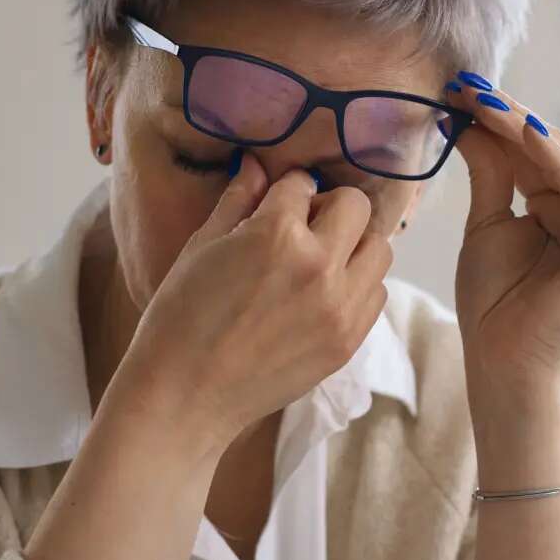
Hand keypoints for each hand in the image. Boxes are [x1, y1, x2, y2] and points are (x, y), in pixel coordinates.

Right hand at [120, 153, 388, 450]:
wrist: (186, 395)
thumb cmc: (180, 318)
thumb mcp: (201, 247)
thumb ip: (237, 201)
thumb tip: (257, 165)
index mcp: (277, 234)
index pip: (303, 184)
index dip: (285, 192)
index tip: (274, 205)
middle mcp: (319, 266)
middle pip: (356, 207)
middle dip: (329, 209)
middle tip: (302, 230)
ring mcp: (340, 307)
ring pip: (379, 249)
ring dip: (353, 246)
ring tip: (319, 264)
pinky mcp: (348, 341)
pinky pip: (376, 294)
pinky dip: (357, 286)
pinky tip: (323, 296)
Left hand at [444, 78, 559, 396]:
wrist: (501, 364)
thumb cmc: (493, 306)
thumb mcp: (488, 224)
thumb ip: (491, 173)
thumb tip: (470, 120)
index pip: (536, 157)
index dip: (500, 122)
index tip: (460, 90)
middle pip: (552, 156)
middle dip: (509, 119)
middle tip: (468, 85)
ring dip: (524, 130)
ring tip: (486, 100)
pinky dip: (552, 162)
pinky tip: (521, 131)